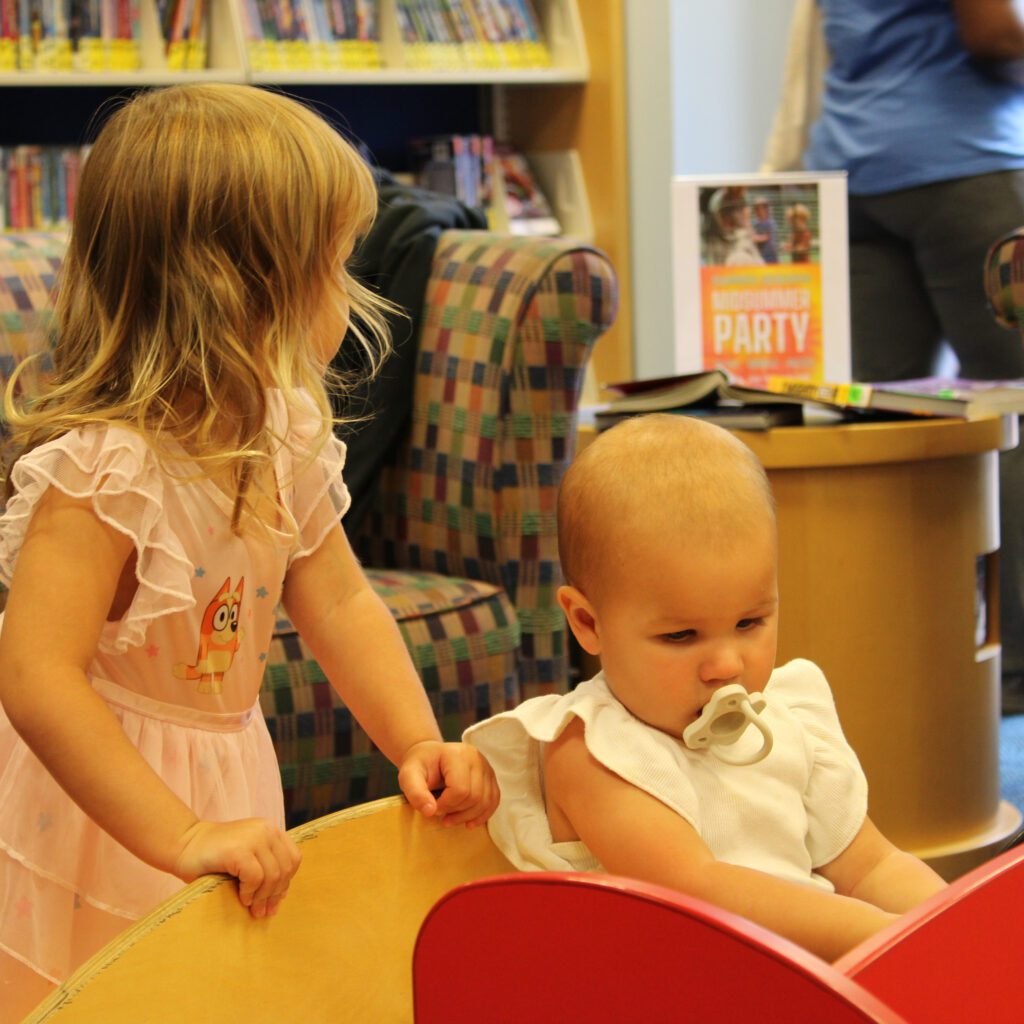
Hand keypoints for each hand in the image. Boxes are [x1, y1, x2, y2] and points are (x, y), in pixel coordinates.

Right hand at [173, 818, 302, 918]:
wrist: (183, 845)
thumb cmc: (213, 857)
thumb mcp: (246, 857)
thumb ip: (264, 867)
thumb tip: (281, 896)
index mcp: (269, 830)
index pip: (293, 858)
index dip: (287, 881)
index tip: (276, 900)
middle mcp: (265, 830)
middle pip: (284, 869)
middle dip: (275, 894)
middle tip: (263, 912)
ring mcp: (252, 838)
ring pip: (272, 875)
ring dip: (262, 896)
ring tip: (252, 908)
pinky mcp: (238, 850)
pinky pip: (255, 877)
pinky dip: (250, 892)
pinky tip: (241, 898)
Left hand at [398, 741, 499, 827]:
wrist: (429, 757)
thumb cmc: (419, 766)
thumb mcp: (408, 776)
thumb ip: (415, 793)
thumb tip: (430, 811)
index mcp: (456, 754)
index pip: (460, 789)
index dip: (446, 805)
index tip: (432, 808)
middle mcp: (476, 757)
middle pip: (475, 796)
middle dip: (457, 812)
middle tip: (441, 815)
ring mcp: (486, 766)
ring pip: (486, 801)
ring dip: (468, 816)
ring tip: (451, 819)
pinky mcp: (490, 776)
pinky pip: (494, 800)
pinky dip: (483, 815)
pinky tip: (470, 822)